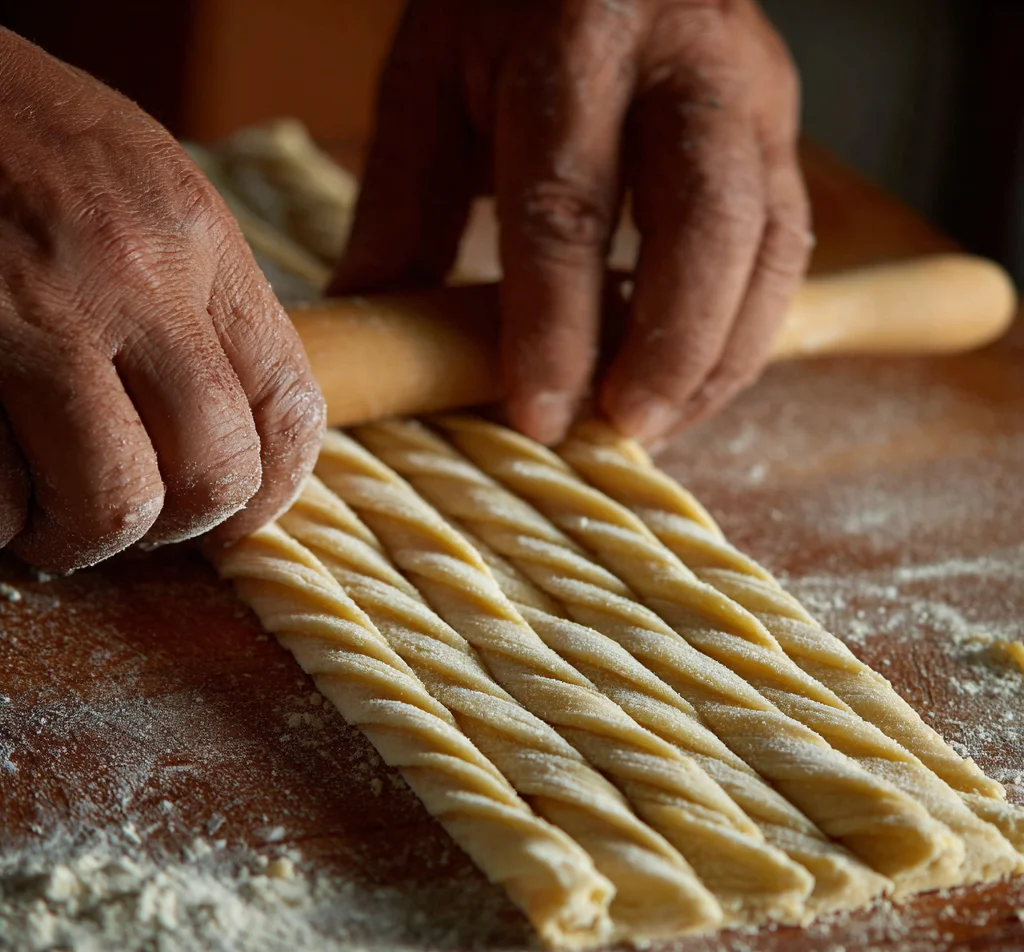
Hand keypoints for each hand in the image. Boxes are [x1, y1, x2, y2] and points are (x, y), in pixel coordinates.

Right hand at [0, 31, 324, 570]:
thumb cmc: (11, 129)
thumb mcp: (137, 180)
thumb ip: (194, 291)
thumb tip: (229, 416)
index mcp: (193, 236)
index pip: (289, 403)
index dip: (273, 490)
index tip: (237, 518)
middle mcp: (131, 276)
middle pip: (213, 469)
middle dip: (179, 526)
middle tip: (133, 521)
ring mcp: (35, 315)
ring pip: (113, 498)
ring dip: (84, 538)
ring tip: (53, 525)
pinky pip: (1, 491)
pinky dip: (2, 515)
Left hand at [331, 0, 810, 447]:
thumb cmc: (505, 5)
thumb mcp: (433, 78)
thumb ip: (403, 202)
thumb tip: (371, 323)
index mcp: (578, 36)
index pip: (567, 203)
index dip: (554, 323)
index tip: (538, 414)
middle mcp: (688, 59)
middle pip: (705, 223)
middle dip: (669, 346)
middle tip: (623, 430)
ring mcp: (754, 94)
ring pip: (767, 245)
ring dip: (717, 355)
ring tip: (655, 423)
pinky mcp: (780, 133)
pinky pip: (785, 248)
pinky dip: (742, 331)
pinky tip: (691, 380)